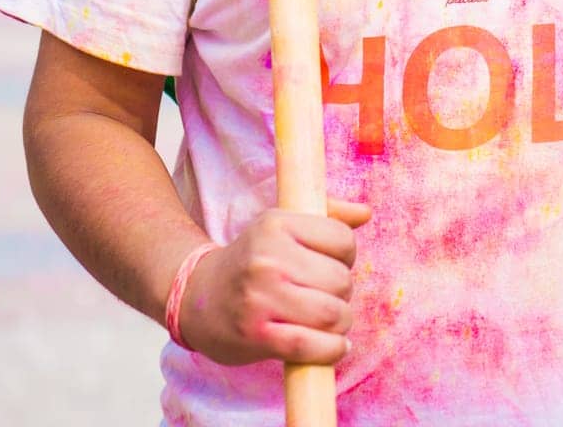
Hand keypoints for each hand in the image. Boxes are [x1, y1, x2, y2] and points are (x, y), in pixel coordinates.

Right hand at [176, 197, 370, 366]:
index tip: (332, 264)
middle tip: (325, 295)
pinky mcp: (256, 335)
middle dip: (342, 293)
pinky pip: (310, 345)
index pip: (342, 239)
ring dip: (340, 323)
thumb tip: (366, 213)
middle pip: (341, 280)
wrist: (196, 297)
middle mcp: (268, 257)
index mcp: (277, 223)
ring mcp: (260, 297)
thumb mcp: (280, 226)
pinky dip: (330, 350)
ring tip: (328, 321)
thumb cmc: (251, 260)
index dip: (347, 256)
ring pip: (331, 313)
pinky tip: (333, 346)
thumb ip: (327, 216)